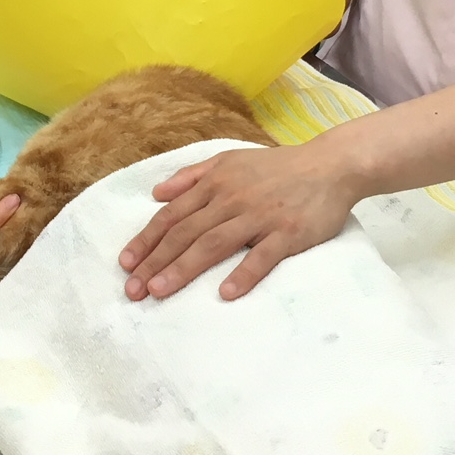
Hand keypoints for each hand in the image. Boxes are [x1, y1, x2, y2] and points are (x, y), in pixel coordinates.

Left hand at [118, 141, 360, 301]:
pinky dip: (244, 274)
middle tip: (133, 289)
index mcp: (215, 183)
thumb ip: (191, 176)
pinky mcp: (288, 233)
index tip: (125, 263)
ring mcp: (260, 216)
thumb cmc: (276, 167)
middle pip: (186, 233)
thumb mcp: (229, 160)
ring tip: (160, 290)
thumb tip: (156, 193)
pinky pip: (262, 256)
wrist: (329, 165)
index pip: (173, 215)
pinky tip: (226, 293)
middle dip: (155, 260)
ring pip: (214, 244)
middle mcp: (232, 199)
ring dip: (184, 268)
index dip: (147, 239)